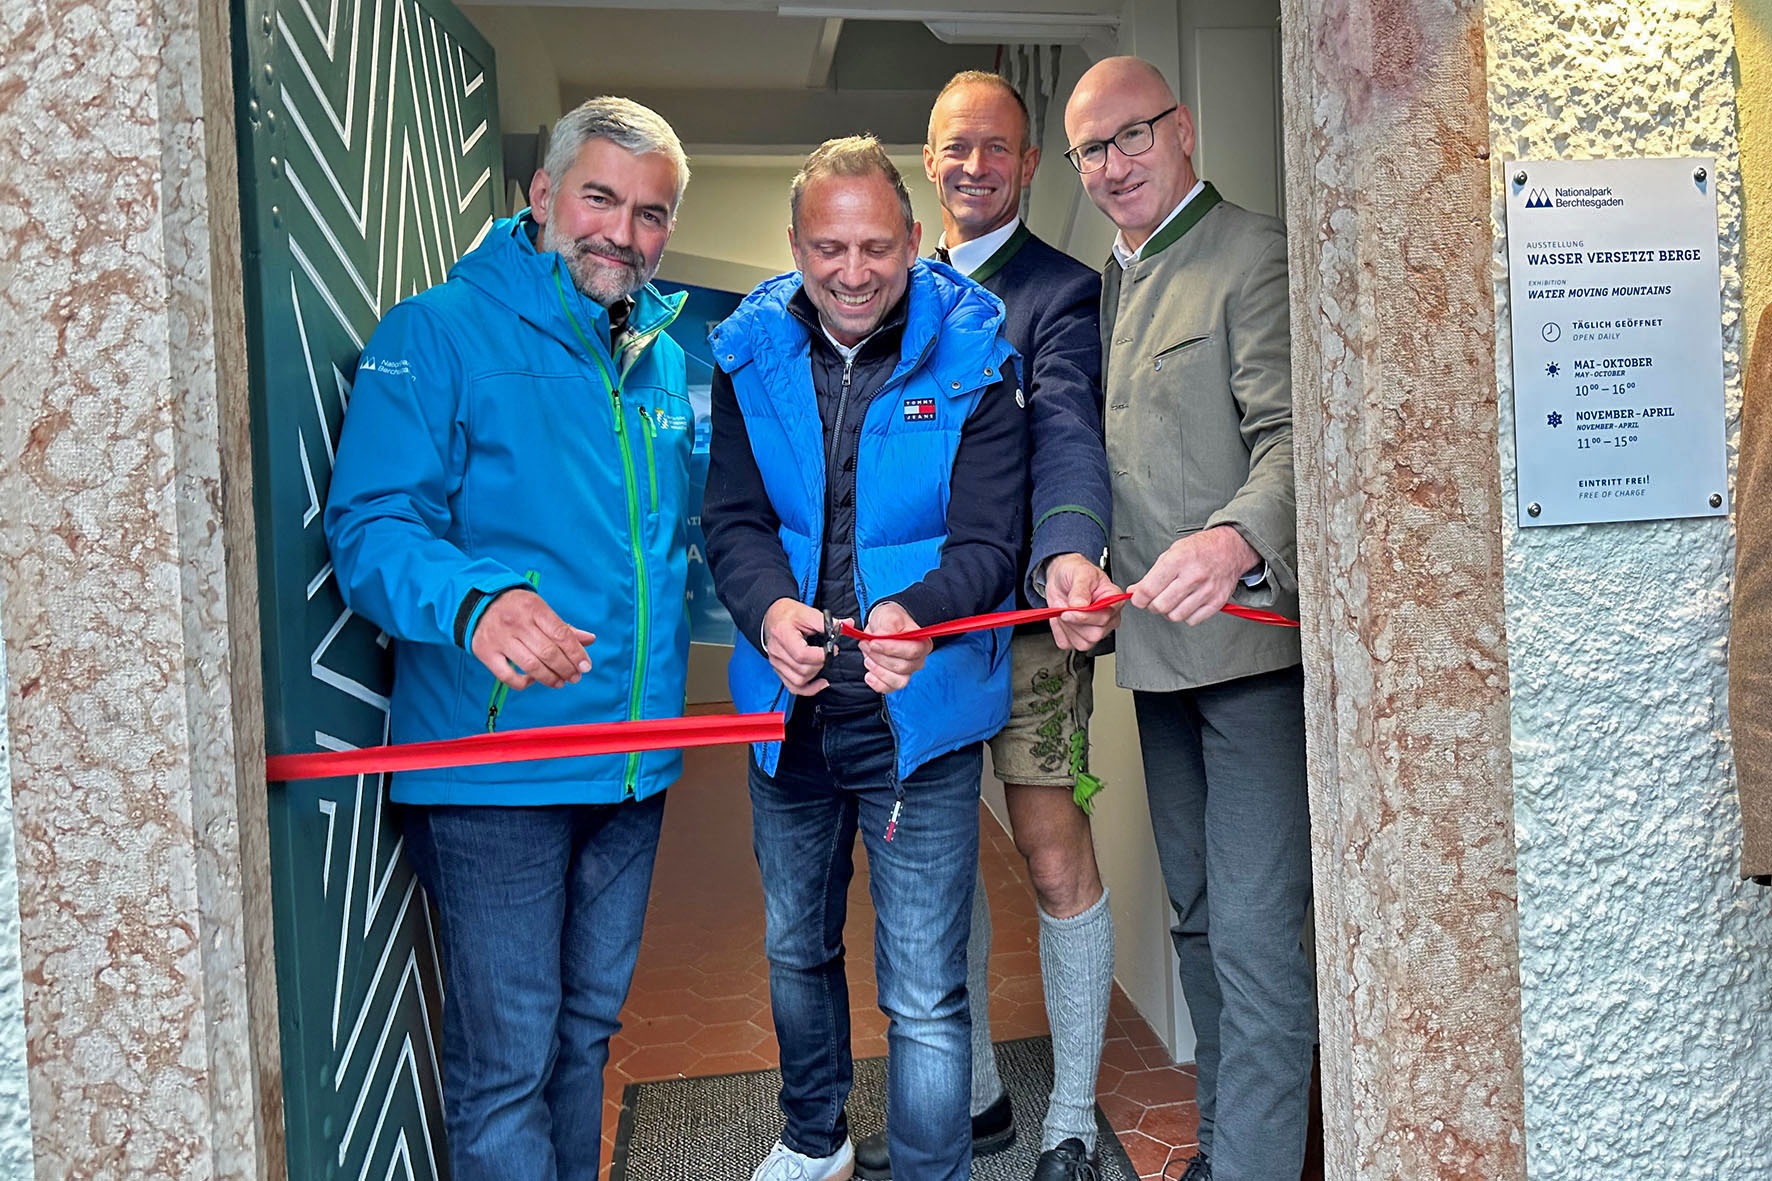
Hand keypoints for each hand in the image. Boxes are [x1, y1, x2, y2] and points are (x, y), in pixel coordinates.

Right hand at [470, 589, 594, 689]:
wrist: (479, 604)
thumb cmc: (517, 609)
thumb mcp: (540, 610)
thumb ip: (563, 627)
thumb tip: (590, 640)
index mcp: (534, 608)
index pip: (561, 634)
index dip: (576, 653)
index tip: (586, 667)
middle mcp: (516, 623)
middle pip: (548, 652)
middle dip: (566, 668)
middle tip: (575, 677)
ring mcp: (500, 638)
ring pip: (531, 665)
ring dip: (550, 678)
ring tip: (560, 682)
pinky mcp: (485, 652)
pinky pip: (507, 676)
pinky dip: (523, 682)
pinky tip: (533, 680)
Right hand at [762, 598, 837, 696]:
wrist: (773, 616)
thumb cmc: (789, 614)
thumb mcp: (808, 613)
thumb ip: (828, 622)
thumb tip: (849, 624)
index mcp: (782, 634)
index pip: (802, 654)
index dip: (821, 655)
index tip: (831, 648)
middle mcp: (776, 651)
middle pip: (802, 670)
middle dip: (821, 664)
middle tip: (829, 653)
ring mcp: (776, 662)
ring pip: (799, 681)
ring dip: (815, 674)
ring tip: (822, 662)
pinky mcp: (779, 670)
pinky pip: (793, 687)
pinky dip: (809, 689)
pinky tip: (821, 682)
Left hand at [858, 602, 931, 693]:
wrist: (883, 626)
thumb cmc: (890, 620)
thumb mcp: (889, 616)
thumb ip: (887, 626)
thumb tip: (883, 636)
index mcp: (922, 643)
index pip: (912, 651)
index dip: (891, 649)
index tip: (874, 642)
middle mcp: (918, 660)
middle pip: (902, 667)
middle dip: (879, 657)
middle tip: (866, 645)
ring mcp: (908, 672)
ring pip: (897, 681)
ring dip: (878, 670)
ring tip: (867, 658)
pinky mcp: (896, 680)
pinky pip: (889, 688)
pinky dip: (877, 683)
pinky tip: (869, 674)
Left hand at [1045, 553, 1123, 650]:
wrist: (1061, 577)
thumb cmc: (1076, 572)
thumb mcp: (1080, 572)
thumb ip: (1081, 589)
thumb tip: (1079, 605)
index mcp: (1113, 601)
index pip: (1105, 618)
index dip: (1086, 617)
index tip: (1071, 608)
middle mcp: (1107, 618)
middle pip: (1094, 635)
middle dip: (1073, 622)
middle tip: (1065, 606)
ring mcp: (1095, 629)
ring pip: (1082, 643)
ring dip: (1066, 627)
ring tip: (1064, 610)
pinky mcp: (1079, 636)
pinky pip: (1067, 643)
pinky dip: (1058, 631)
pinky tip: (1060, 619)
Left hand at [1129, 526, 1259, 624]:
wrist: (1230, 549)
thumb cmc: (1200, 549)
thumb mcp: (1172, 553)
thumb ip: (1152, 574)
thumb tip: (1134, 591)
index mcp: (1178, 560)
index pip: (1149, 589)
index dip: (1138, 598)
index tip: (1138, 598)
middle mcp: (1193, 576)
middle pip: (1160, 606)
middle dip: (1152, 605)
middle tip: (1155, 599)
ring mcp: (1207, 591)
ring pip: (1175, 616)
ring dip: (1168, 612)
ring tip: (1172, 601)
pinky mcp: (1217, 602)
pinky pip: (1192, 621)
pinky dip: (1185, 616)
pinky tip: (1186, 603)